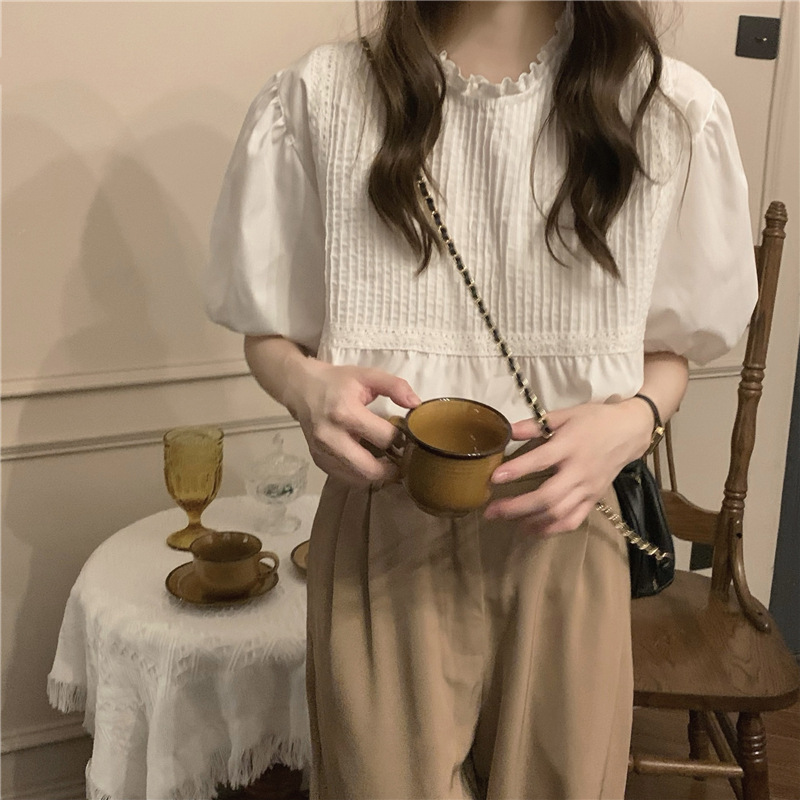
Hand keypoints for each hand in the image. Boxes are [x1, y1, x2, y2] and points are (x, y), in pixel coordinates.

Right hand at [284, 360, 419, 485]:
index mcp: (345, 412)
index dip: (400, 440)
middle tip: (402, 462)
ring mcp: (322, 452)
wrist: (302, 388)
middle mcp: (330, 436)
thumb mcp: (367, 376)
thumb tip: (416, 404)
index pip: (383, 438)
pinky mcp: (318, 460)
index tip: (406, 436)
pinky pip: (346, 478)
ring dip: (377, 475)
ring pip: (358, 479)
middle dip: (391, 470)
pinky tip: (370, 463)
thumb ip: (394, 386)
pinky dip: (362, 475)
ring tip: (388, 464)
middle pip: (369, 469)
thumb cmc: (336, 382)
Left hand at [484, 400, 652, 534]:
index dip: (516, 470)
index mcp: (569, 446)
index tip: (494, 478)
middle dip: (517, 506)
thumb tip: (506, 431)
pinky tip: (532, 530)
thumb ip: (534, 424)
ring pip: (559, 513)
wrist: (630, 431)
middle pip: (548, 497)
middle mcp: (579, 471)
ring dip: (530, 521)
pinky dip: (552, 529)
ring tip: (506, 521)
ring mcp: (588, 489)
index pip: (540, 461)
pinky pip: (573, 520)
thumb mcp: (564, 415)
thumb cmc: (594, 420)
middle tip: (491, 510)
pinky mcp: (594, 499)